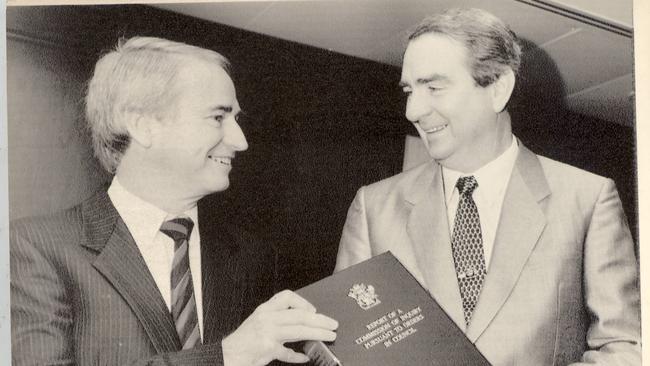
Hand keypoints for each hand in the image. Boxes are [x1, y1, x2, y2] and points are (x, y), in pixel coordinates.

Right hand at [222, 290, 337, 365]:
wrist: (227, 355)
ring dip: (317, 333)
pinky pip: (288, 352)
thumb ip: (278, 321)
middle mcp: (266, 318)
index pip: (286, 297)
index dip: (303, 302)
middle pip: (299, 315)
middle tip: (333, 324)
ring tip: (329, 336)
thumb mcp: (259, 323)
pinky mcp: (267, 349)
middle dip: (319, 320)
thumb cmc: (244, 341)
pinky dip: (299, 355)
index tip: (313, 310)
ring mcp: (267, 333)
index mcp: (265, 310)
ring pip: (298, 330)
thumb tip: (303, 323)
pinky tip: (306, 357)